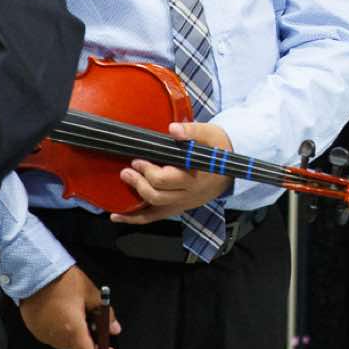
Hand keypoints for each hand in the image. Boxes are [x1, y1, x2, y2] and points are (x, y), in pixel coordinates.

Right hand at [17, 265, 119, 348]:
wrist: (36, 274)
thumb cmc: (65, 282)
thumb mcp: (91, 293)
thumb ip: (105, 314)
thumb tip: (114, 328)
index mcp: (73, 331)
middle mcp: (57, 338)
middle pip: (77, 348)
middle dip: (88, 338)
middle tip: (92, 320)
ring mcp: (44, 335)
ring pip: (65, 342)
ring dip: (74, 334)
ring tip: (75, 313)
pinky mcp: (35, 330)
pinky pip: (52, 336)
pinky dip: (61, 329)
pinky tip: (62, 313)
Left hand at [111, 122, 234, 222]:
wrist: (230, 167)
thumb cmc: (217, 148)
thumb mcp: (208, 134)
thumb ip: (191, 131)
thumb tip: (173, 129)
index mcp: (195, 175)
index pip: (166, 179)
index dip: (148, 171)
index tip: (137, 160)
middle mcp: (189, 193)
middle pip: (157, 195)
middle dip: (139, 182)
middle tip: (128, 170)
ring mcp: (183, 203)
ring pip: (155, 209)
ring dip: (135, 196)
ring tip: (125, 180)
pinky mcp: (178, 207)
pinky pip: (155, 218)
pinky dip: (134, 219)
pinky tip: (118, 216)